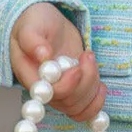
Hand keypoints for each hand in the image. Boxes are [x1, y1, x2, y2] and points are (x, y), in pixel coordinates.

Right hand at [9, 2, 106, 123]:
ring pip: (79, 106)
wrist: (44, 23)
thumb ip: (32, 40)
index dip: (67, 86)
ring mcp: (61, 90)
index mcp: (30, 76)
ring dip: (93, 86)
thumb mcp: (30, 26)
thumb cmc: (34, 24)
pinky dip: (97, 102)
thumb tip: (43, 55)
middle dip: (85, 81)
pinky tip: (101, 85)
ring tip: (89, 58)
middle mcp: (45, 89)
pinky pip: (86, 109)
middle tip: (87, 55)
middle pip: (68, 102)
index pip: (49, 93)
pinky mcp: (75, 88)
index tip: (76, 67)